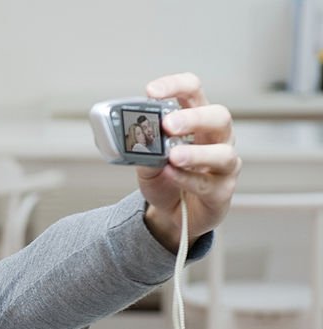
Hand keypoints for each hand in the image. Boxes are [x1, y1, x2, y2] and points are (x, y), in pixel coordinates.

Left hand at [138, 72, 240, 251]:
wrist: (171, 214)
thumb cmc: (165, 179)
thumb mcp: (146, 162)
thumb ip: (143, 148)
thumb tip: (133, 137)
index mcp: (196, 121)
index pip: (193, 91)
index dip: (175, 86)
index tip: (151, 91)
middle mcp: (216, 138)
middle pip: (218, 116)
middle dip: (193, 118)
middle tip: (168, 124)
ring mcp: (223, 165)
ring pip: (223, 153)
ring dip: (195, 153)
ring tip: (173, 156)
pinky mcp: (222, 191)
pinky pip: (209, 184)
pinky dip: (188, 178)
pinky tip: (171, 174)